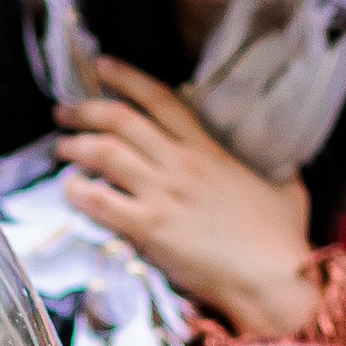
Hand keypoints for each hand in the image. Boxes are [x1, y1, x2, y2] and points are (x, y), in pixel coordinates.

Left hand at [56, 60, 316, 335]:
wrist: (272, 278)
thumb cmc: (282, 238)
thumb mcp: (286, 187)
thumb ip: (275, 169)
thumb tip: (283, 165)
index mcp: (209, 148)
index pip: (161, 99)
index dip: (127, 79)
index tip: (102, 67)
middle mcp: (180, 163)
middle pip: (122, 121)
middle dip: (86, 110)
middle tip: (63, 110)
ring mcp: (162, 195)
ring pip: (106, 154)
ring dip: (75, 146)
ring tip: (60, 146)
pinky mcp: (149, 230)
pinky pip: (102, 202)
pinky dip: (79, 191)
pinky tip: (67, 189)